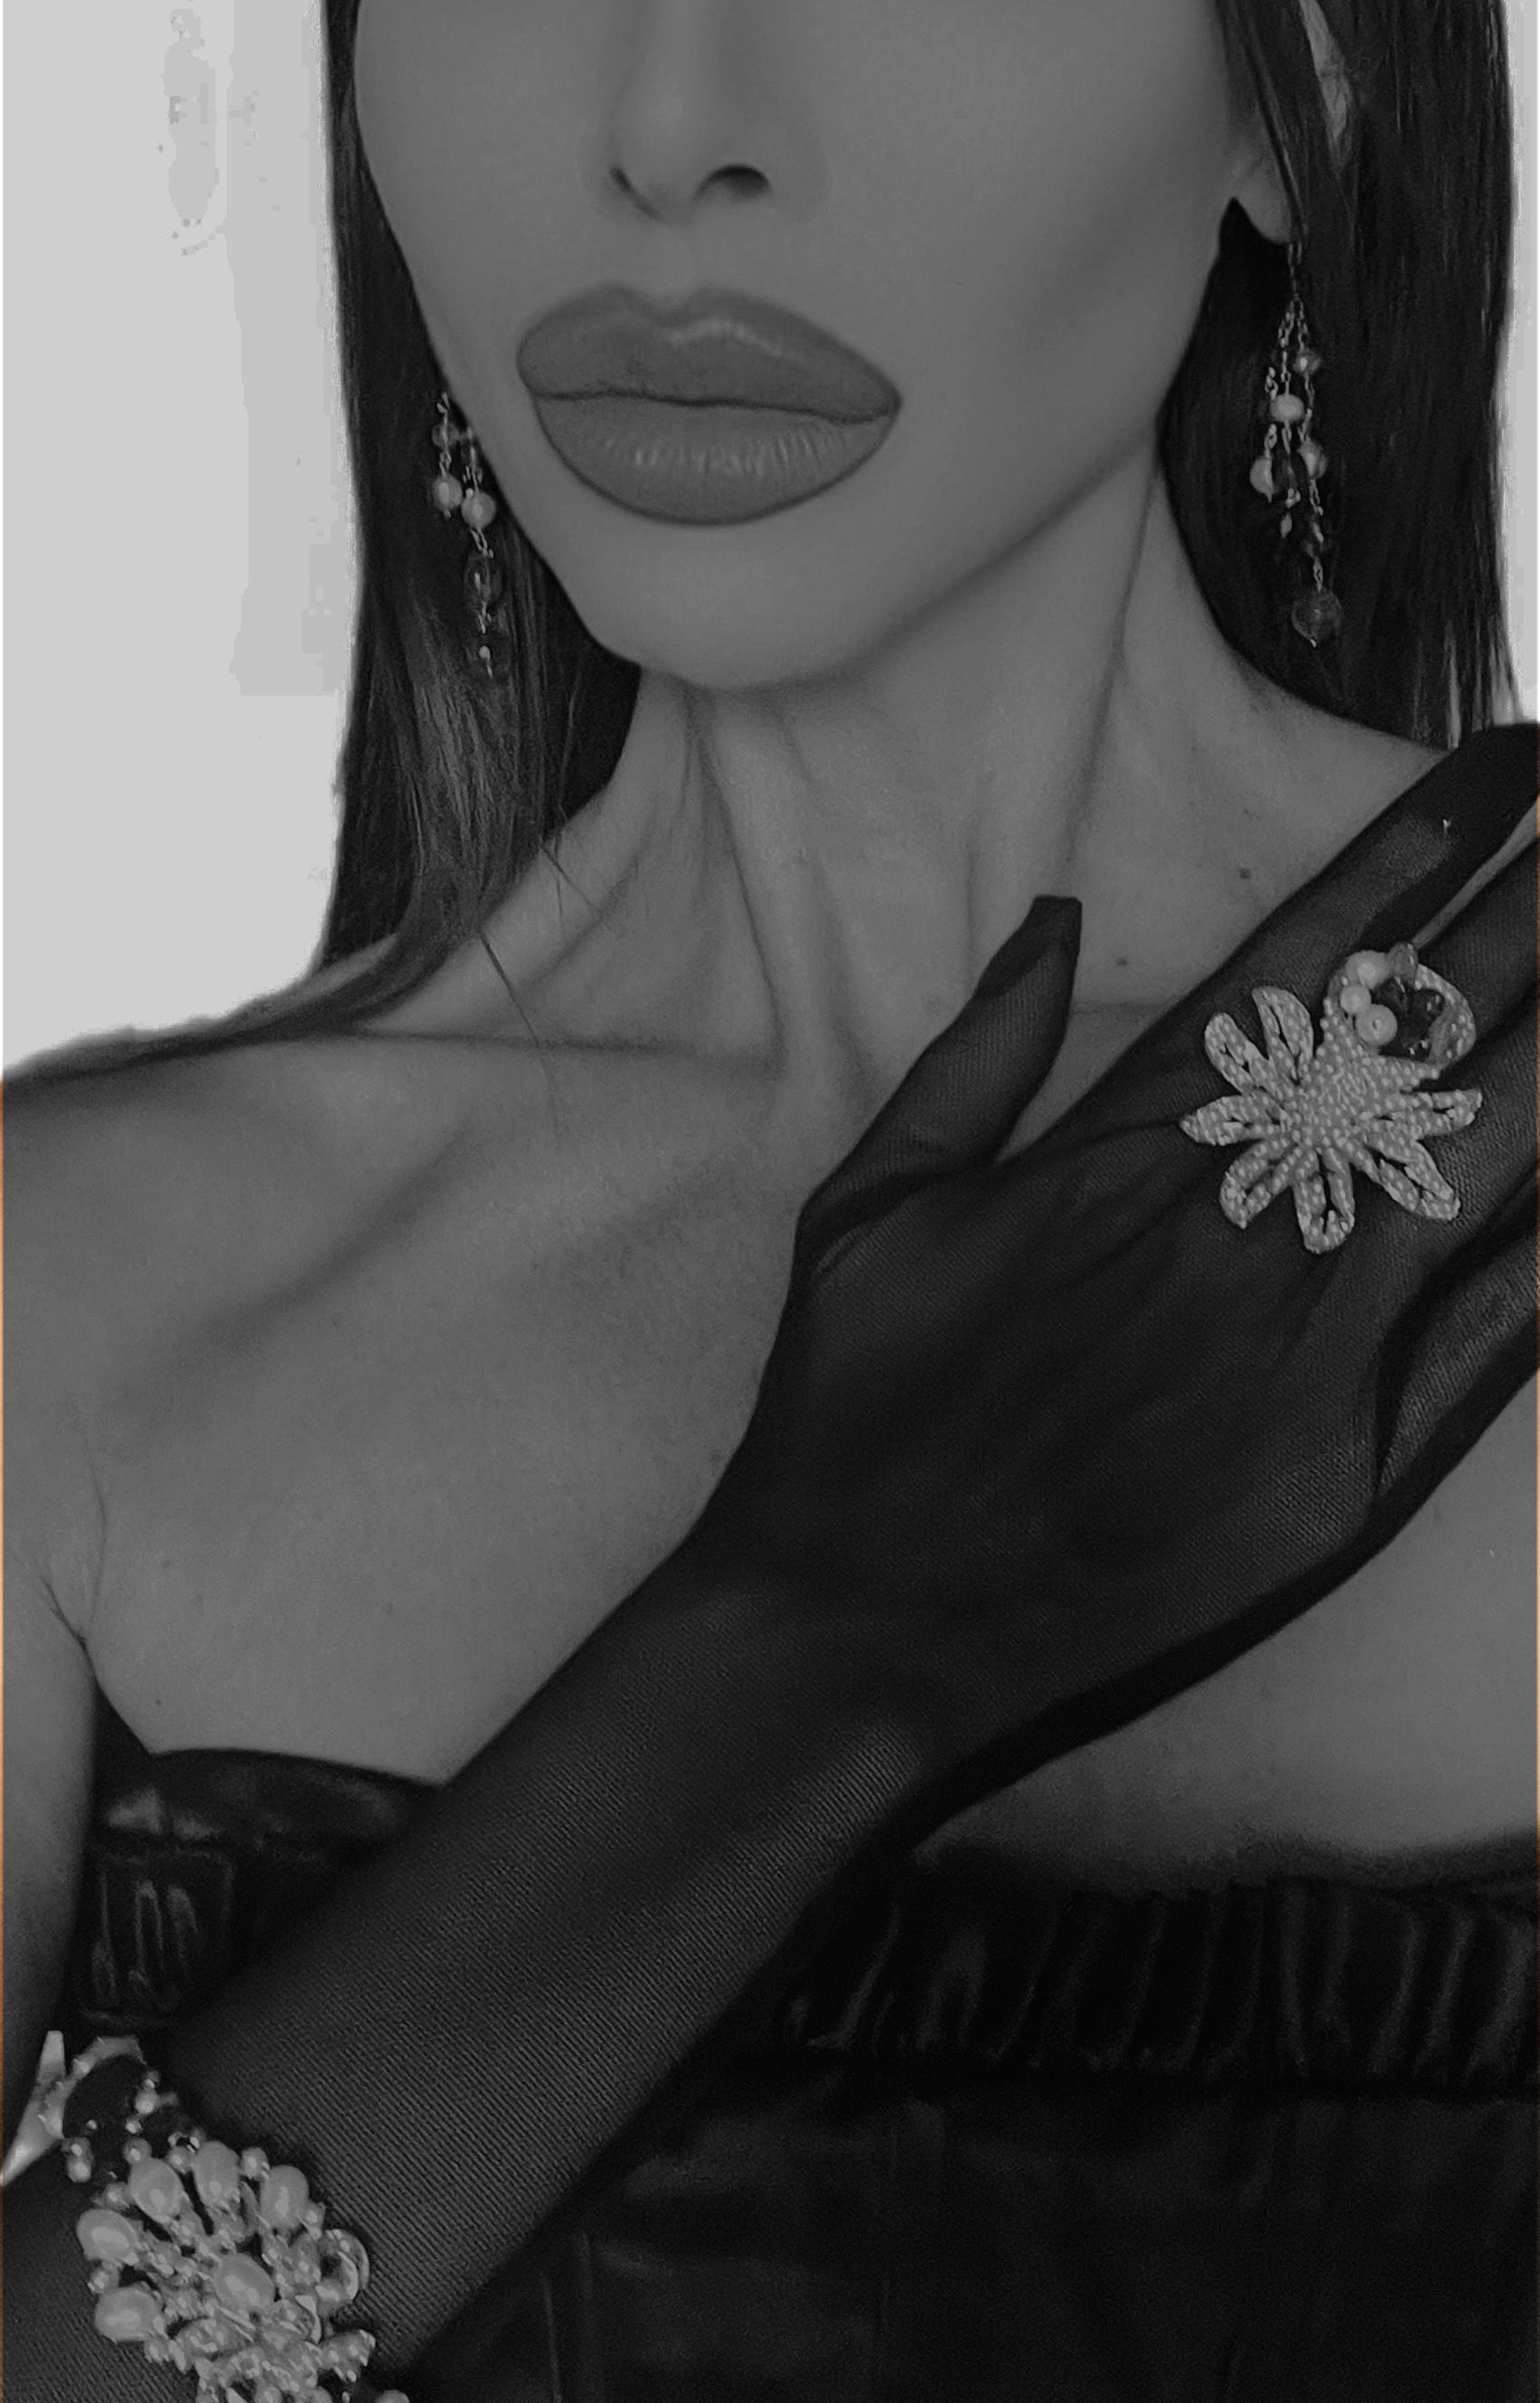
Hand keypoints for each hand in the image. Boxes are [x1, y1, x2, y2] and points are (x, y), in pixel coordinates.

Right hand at [680, 758, 1535, 1777]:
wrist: (866, 1624)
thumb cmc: (853, 1417)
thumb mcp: (871, 1202)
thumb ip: (977, 1053)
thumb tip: (1056, 917)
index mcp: (1129, 1143)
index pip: (1312, 961)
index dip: (1421, 855)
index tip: (1506, 778)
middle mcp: (1244, 1217)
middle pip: (1433, 1036)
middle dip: (1539, 927)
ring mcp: (1314, 1338)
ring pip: (1495, 1155)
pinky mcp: (1356, 1462)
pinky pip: (1499, 1330)